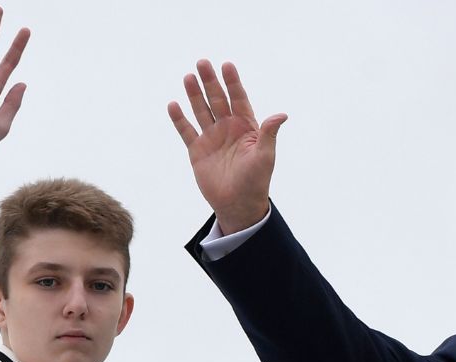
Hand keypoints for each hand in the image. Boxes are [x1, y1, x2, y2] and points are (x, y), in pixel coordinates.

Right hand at [168, 61, 286, 234]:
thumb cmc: (256, 181)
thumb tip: (281, 115)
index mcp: (246, 127)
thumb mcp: (265, 156)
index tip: (227, 66)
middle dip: (210, 82)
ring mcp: (212, 138)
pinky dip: (179, 118)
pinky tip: (173, 105)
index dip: (233, 82)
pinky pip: (187, 130)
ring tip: (188, 77)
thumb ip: (269, 134)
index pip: (238, 98)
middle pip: (218, 99)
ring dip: (195, 94)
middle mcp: (228, 128)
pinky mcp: (197, 150)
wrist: (238, 204)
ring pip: (201, 110)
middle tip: (202, 62)